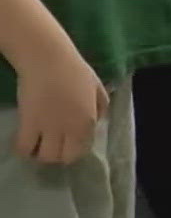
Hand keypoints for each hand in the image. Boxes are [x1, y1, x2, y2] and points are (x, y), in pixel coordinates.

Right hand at [12, 35, 108, 164]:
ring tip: (38, 146)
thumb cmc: (74, 69)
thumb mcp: (97, 87)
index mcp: (88, 121)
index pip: (82, 150)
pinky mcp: (28, 123)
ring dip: (41, 154)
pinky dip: (23, 150)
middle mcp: (70, 129)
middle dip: (58, 156)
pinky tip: (23, 143)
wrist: (48, 59)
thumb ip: (101, 106)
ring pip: (45, 156)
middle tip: (51, 146)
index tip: (67, 145)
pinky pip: (24, 147)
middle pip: (63, 158)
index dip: (74, 151)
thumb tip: (97, 122)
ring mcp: (49, 127)